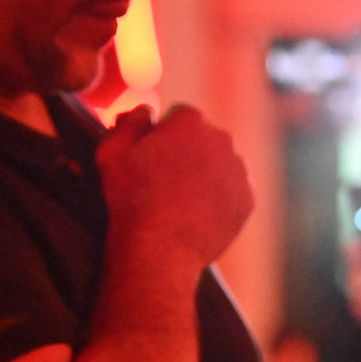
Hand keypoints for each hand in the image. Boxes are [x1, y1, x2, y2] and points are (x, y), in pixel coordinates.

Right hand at [98, 104, 253, 267]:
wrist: (159, 250)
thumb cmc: (131, 199)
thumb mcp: (112, 151)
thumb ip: (130, 121)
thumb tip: (145, 111)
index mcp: (190, 120)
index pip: (178, 117)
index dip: (163, 137)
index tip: (152, 159)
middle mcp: (222, 138)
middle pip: (204, 139)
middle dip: (189, 152)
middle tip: (166, 182)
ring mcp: (239, 170)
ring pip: (221, 165)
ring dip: (206, 175)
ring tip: (182, 201)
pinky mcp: (248, 199)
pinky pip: (233, 192)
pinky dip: (220, 199)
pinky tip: (198, 214)